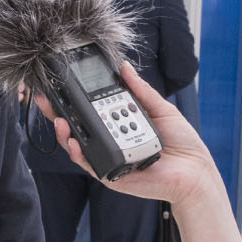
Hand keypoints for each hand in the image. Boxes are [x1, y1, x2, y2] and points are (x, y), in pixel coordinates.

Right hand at [33, 62, 218, 210]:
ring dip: (65, 133)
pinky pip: (90, 164)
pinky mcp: (110, 174)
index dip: (74, 99)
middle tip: (47, 99)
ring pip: (78, 146)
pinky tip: (75, 142)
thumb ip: (140, 90)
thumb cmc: (181, 142)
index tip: (61, 84)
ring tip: (60, 120)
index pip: (92, 109)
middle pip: (78, 127)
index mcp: (121, 123)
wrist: (194, 171)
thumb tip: (124, 67)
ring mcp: (109, 157)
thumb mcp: (160, 108)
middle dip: (58, 114)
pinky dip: (79, 153)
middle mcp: (112, 139)